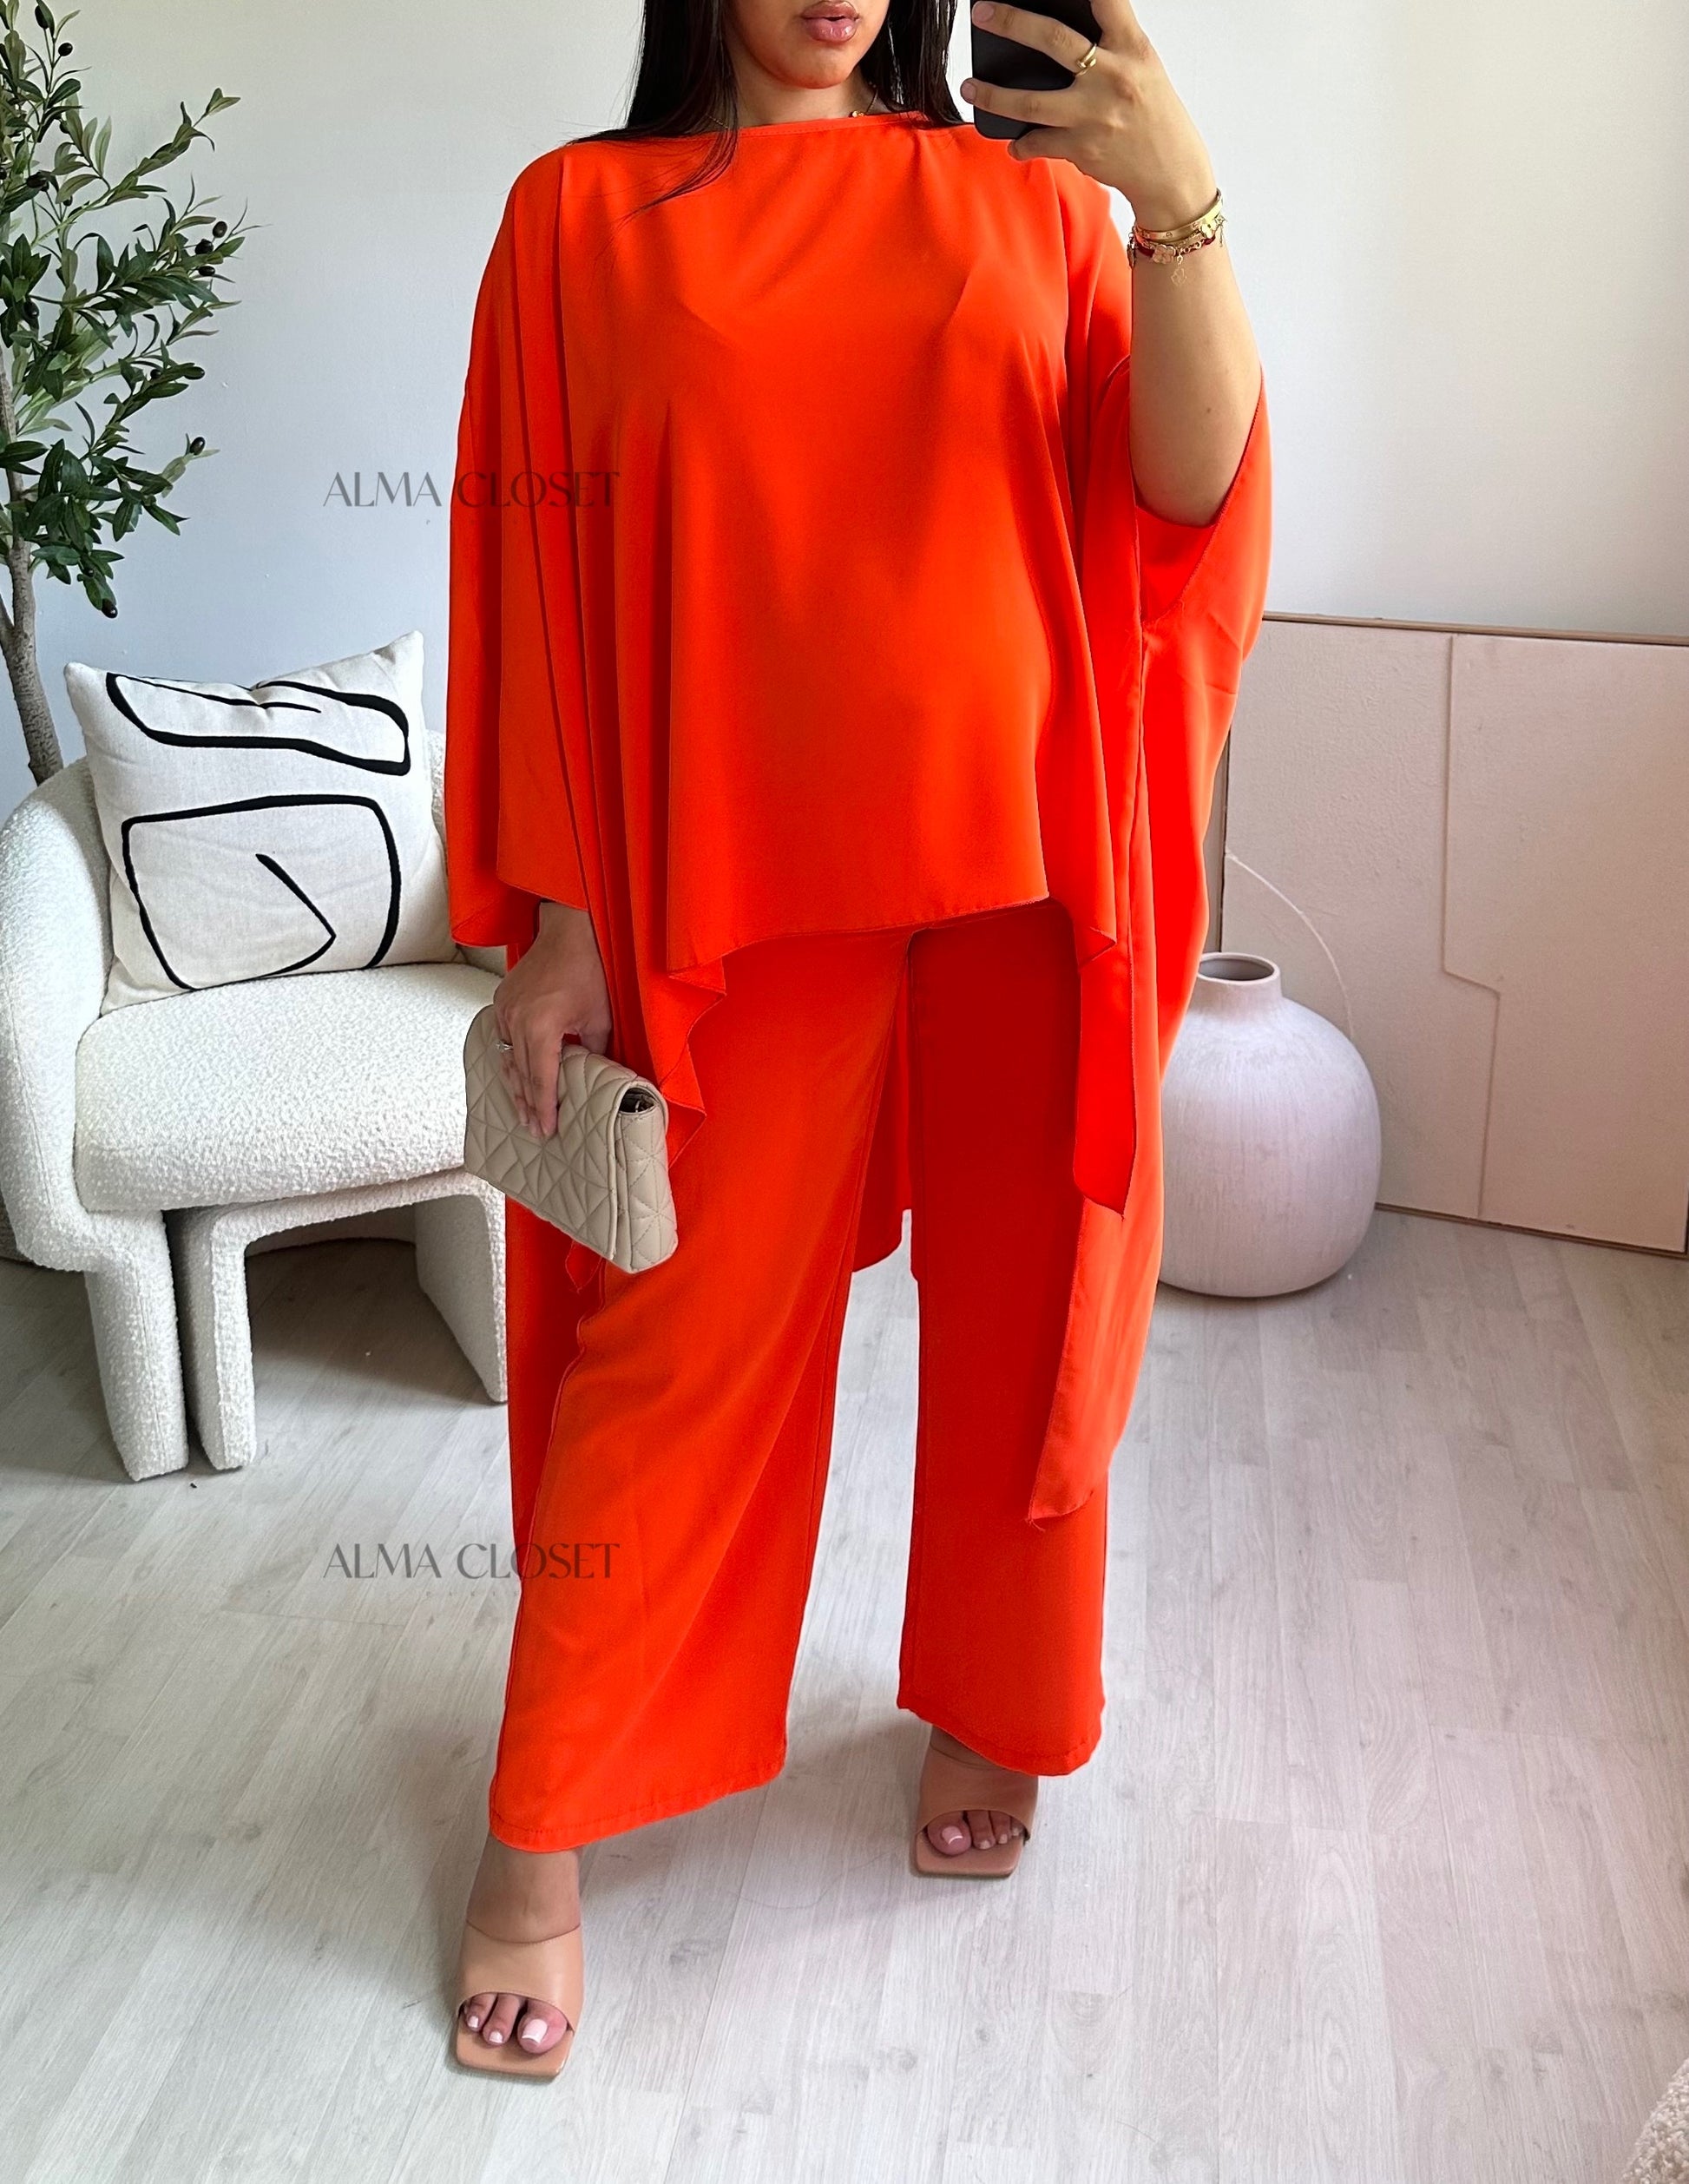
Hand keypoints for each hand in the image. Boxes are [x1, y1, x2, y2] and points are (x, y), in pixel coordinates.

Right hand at [493, 901, 612, 1138]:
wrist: (568, 932)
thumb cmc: (589, 971)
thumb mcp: (600, 1018)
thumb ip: (594, 1051)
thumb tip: (595, 1076)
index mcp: (541, 1027)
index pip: (541, 1078)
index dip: (544, 1107)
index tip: (547, 1129)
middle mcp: (516, 1020)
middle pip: (520, 1073)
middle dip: (528, 1104)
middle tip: (533, 1130)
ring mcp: (505, 1009)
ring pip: (507, 1058)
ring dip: (515, 1087)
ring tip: (522, 1112)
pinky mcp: (502, 1001)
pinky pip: (502, 1039)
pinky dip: (509, 1060)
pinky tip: (513, 1077)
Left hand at [963, 0, 1217, 228]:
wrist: (1172, 173)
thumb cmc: (1153, 114)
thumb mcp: (1142, 67)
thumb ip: (1109, 45)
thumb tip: (1054, 33)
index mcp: (1132, 48)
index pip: (1108, 1)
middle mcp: (1113, 77)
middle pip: (1053, 40)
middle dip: (1012, 22)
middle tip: (981, 13)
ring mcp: (1095, 115)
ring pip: (1031, 101)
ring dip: (993, 94)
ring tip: (969, 86)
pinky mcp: (1082, 148)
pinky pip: (1038, 143)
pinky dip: (1021, 144)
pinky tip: (1014, 142)